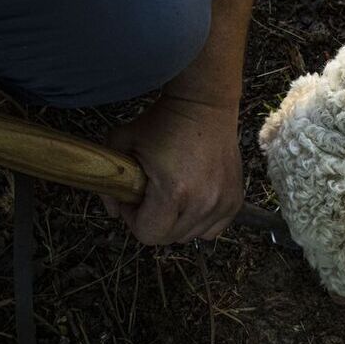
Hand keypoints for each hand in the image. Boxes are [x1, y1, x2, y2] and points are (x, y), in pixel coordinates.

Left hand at [101, 96, 243, 244]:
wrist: (205, 105)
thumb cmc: (163, 121)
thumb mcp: (122, 142)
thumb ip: (109, 182)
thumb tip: (113, 211)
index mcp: (174, 192)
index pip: (148, 234)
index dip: (134, 219)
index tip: (133, 200)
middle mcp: (203, 202)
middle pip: (169, 238)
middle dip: (154, 221)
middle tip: (150, 197)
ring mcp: (223, 202)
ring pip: (191, 236)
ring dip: (177, 222)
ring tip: (172, 196)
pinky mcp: (235, 200)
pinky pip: (213, 229)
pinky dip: (200, 221)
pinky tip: (193, 201)